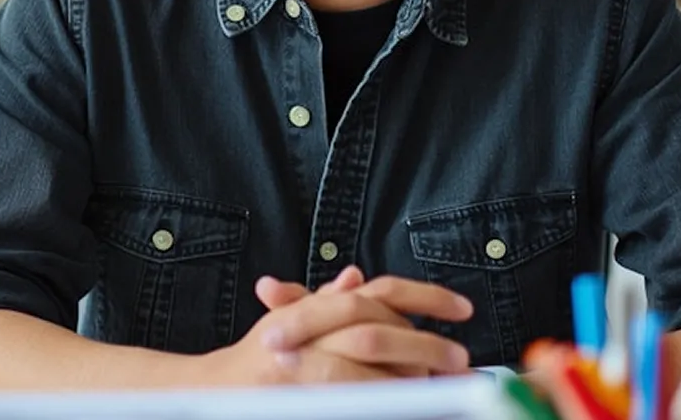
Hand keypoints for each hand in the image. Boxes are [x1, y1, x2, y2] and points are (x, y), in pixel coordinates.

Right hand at [204, 267, 475, 384]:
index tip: (465, 309)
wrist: (215, 393)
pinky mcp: (310, 402)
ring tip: (441, 394)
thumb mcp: (291, 320)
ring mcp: (306, 371)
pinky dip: (383, 405)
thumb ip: (324, 298)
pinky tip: (409, 409)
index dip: (427, 297)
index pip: (381, 293)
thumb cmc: (258, 358)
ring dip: (410, 387)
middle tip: (462, 363)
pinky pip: (354, 404)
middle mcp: (311, 337)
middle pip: (379, 336)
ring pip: (369, 378)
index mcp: (318, 310)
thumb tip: (356, 275)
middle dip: (426, 350)